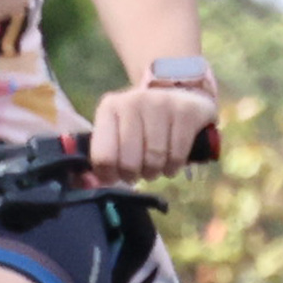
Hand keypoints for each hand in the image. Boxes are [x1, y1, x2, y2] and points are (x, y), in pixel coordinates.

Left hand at [89, 78, 216, 179]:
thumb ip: (103, 158)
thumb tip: (96, 183)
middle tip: (139, 171)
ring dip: (156, 171)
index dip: (109, 175)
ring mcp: (161, 103)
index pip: (103, 157)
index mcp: (110, 107)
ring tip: (155, 165)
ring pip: (154, 160)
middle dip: (134, 175)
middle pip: (129, 162)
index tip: (116, 175)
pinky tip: (171, 161)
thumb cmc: (143, 124)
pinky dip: (174, 166)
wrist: (180, 99)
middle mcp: (133, 100)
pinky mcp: (186, 111)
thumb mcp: (118, 132)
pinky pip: (177, 156)